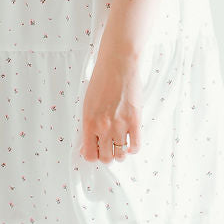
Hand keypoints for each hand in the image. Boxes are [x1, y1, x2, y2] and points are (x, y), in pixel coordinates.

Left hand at [79, 46, 141, 163]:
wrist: (118, 65)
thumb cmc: (101, 81)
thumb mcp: (87, 104)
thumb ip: (88, 124)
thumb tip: (89, 143)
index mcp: (89, 123)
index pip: (89, 154)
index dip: (92, 156)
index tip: (95, 150)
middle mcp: (104, 127)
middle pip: (105, 158)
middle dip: (106, 156)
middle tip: (108, 148)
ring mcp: (120, 125)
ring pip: (121, 155)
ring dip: (120, 153)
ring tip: (120, 145)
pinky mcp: (135, 120)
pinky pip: (136, 145)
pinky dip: (133, 148)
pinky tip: (130, 142)